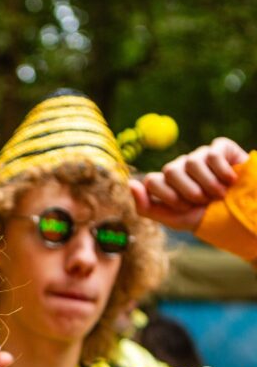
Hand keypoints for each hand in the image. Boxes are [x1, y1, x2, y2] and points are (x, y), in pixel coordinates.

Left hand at [130, 137, 248, 230]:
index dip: (167, 197)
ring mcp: (198, 156)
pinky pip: (213, 154)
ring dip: (207, 185)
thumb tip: (131, 183)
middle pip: (170, 170)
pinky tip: (230, 181)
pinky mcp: (220, 147)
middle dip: (187, 192)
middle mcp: (179, 166)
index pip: (152, 181)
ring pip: (192, 162)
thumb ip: (146, 206)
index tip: (183, 208)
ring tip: (219, 195)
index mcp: (165, 183)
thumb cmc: (201, 216)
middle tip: (202, 201)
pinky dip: (222, 172)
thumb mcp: (171, 219)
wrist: (235, 213)